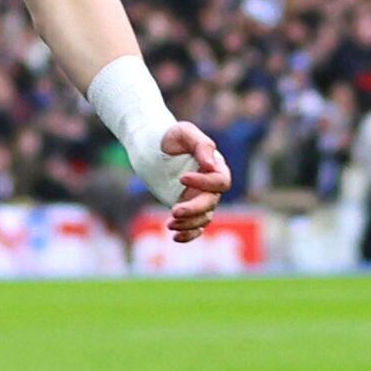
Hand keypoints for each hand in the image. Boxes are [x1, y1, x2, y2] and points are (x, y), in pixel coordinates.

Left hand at [154, 121, 232, 241]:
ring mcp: (198, 197)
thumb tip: (211, 165)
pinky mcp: (185, 206)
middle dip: (194, 209)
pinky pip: (194, 226)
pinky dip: (188, 234)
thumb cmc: (169, 135)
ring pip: (203, 217)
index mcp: (215, 166)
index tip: (181, 178)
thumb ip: (201, 145)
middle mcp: (210, 185)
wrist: (150, 145)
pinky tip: (175, 237)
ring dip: (189, 224)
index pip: (220, 182)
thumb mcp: (184, 132)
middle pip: (211, 203)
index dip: (204, 183)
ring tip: (170, 224)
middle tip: (174, 210)